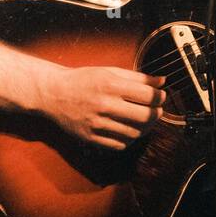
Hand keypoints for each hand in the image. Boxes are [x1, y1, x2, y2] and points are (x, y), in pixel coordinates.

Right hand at [42, 66, 166, 150]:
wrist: (53, 93)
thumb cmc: (83, 80)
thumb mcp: (110, 72)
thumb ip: (137, 77)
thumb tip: (162, 82)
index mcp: (110, 85)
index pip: (147, 96)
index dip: (159, 98)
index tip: (160, 97)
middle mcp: (104, 105)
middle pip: (144, 117)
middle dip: (156, 115)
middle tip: (157, 111)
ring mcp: (96, 124)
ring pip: (134, 134)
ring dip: (144, 129)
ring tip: (144, 121)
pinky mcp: (90, 138)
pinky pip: (119, 145)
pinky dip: (128, 139)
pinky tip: (128, 130)